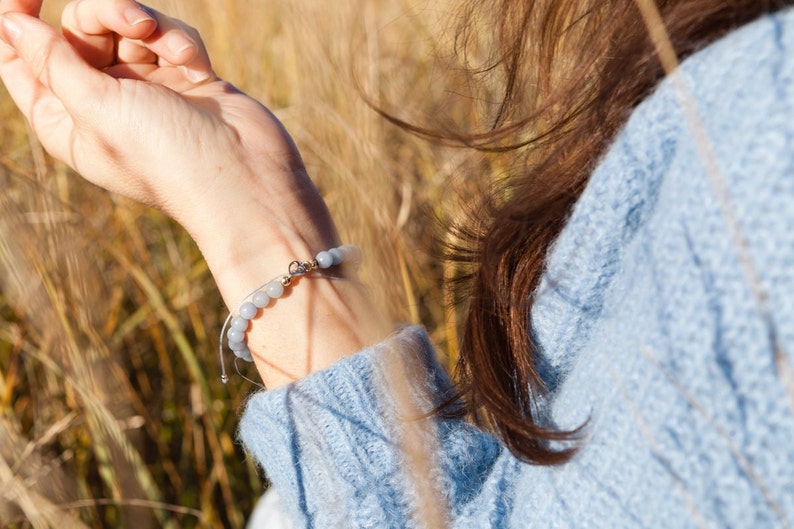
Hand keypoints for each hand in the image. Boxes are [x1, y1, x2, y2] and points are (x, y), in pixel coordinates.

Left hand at [0, 0, 386, 386]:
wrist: (245, 177)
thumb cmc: (166, 157)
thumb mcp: (96, 106)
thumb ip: (51, 59)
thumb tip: (11, 20)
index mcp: (68, 121)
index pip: (22, 60)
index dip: (17, 21)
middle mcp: (103, 103)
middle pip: (77, 32)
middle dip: (100, 15)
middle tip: (129, 21)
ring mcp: (148, 89)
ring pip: (125, 27)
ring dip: (143, 23)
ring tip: (164, 42)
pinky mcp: (186, 77)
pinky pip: (169, 36)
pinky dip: (178, 40)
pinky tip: (193, 61)